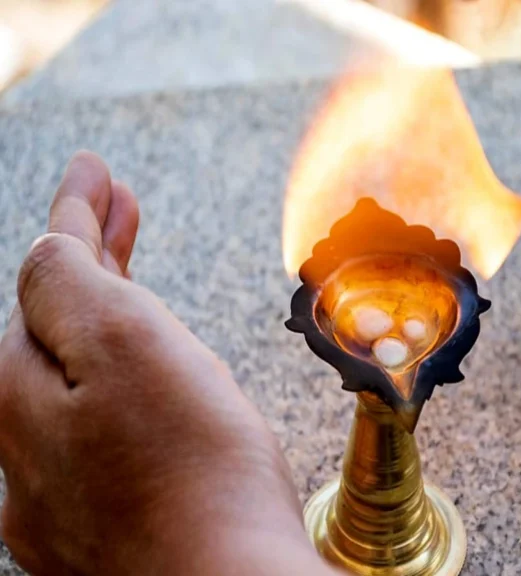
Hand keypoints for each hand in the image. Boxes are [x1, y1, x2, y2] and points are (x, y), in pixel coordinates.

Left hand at [0, 152, 338, 574]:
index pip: (45, 276)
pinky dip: (114, 386)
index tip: (96, 170)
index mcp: (18, 392)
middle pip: (52, 327)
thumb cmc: (197, 470)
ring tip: (130, 269)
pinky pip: (93, 432)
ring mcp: (58, 491)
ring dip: (101, 317)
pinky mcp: (98, 523)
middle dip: (87, 259)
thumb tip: (48, 247)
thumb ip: (72, 286)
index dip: (76, 215)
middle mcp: (22, 446)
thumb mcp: (129, 345)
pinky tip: (138, 379)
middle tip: (118, 205)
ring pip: (72, 379)